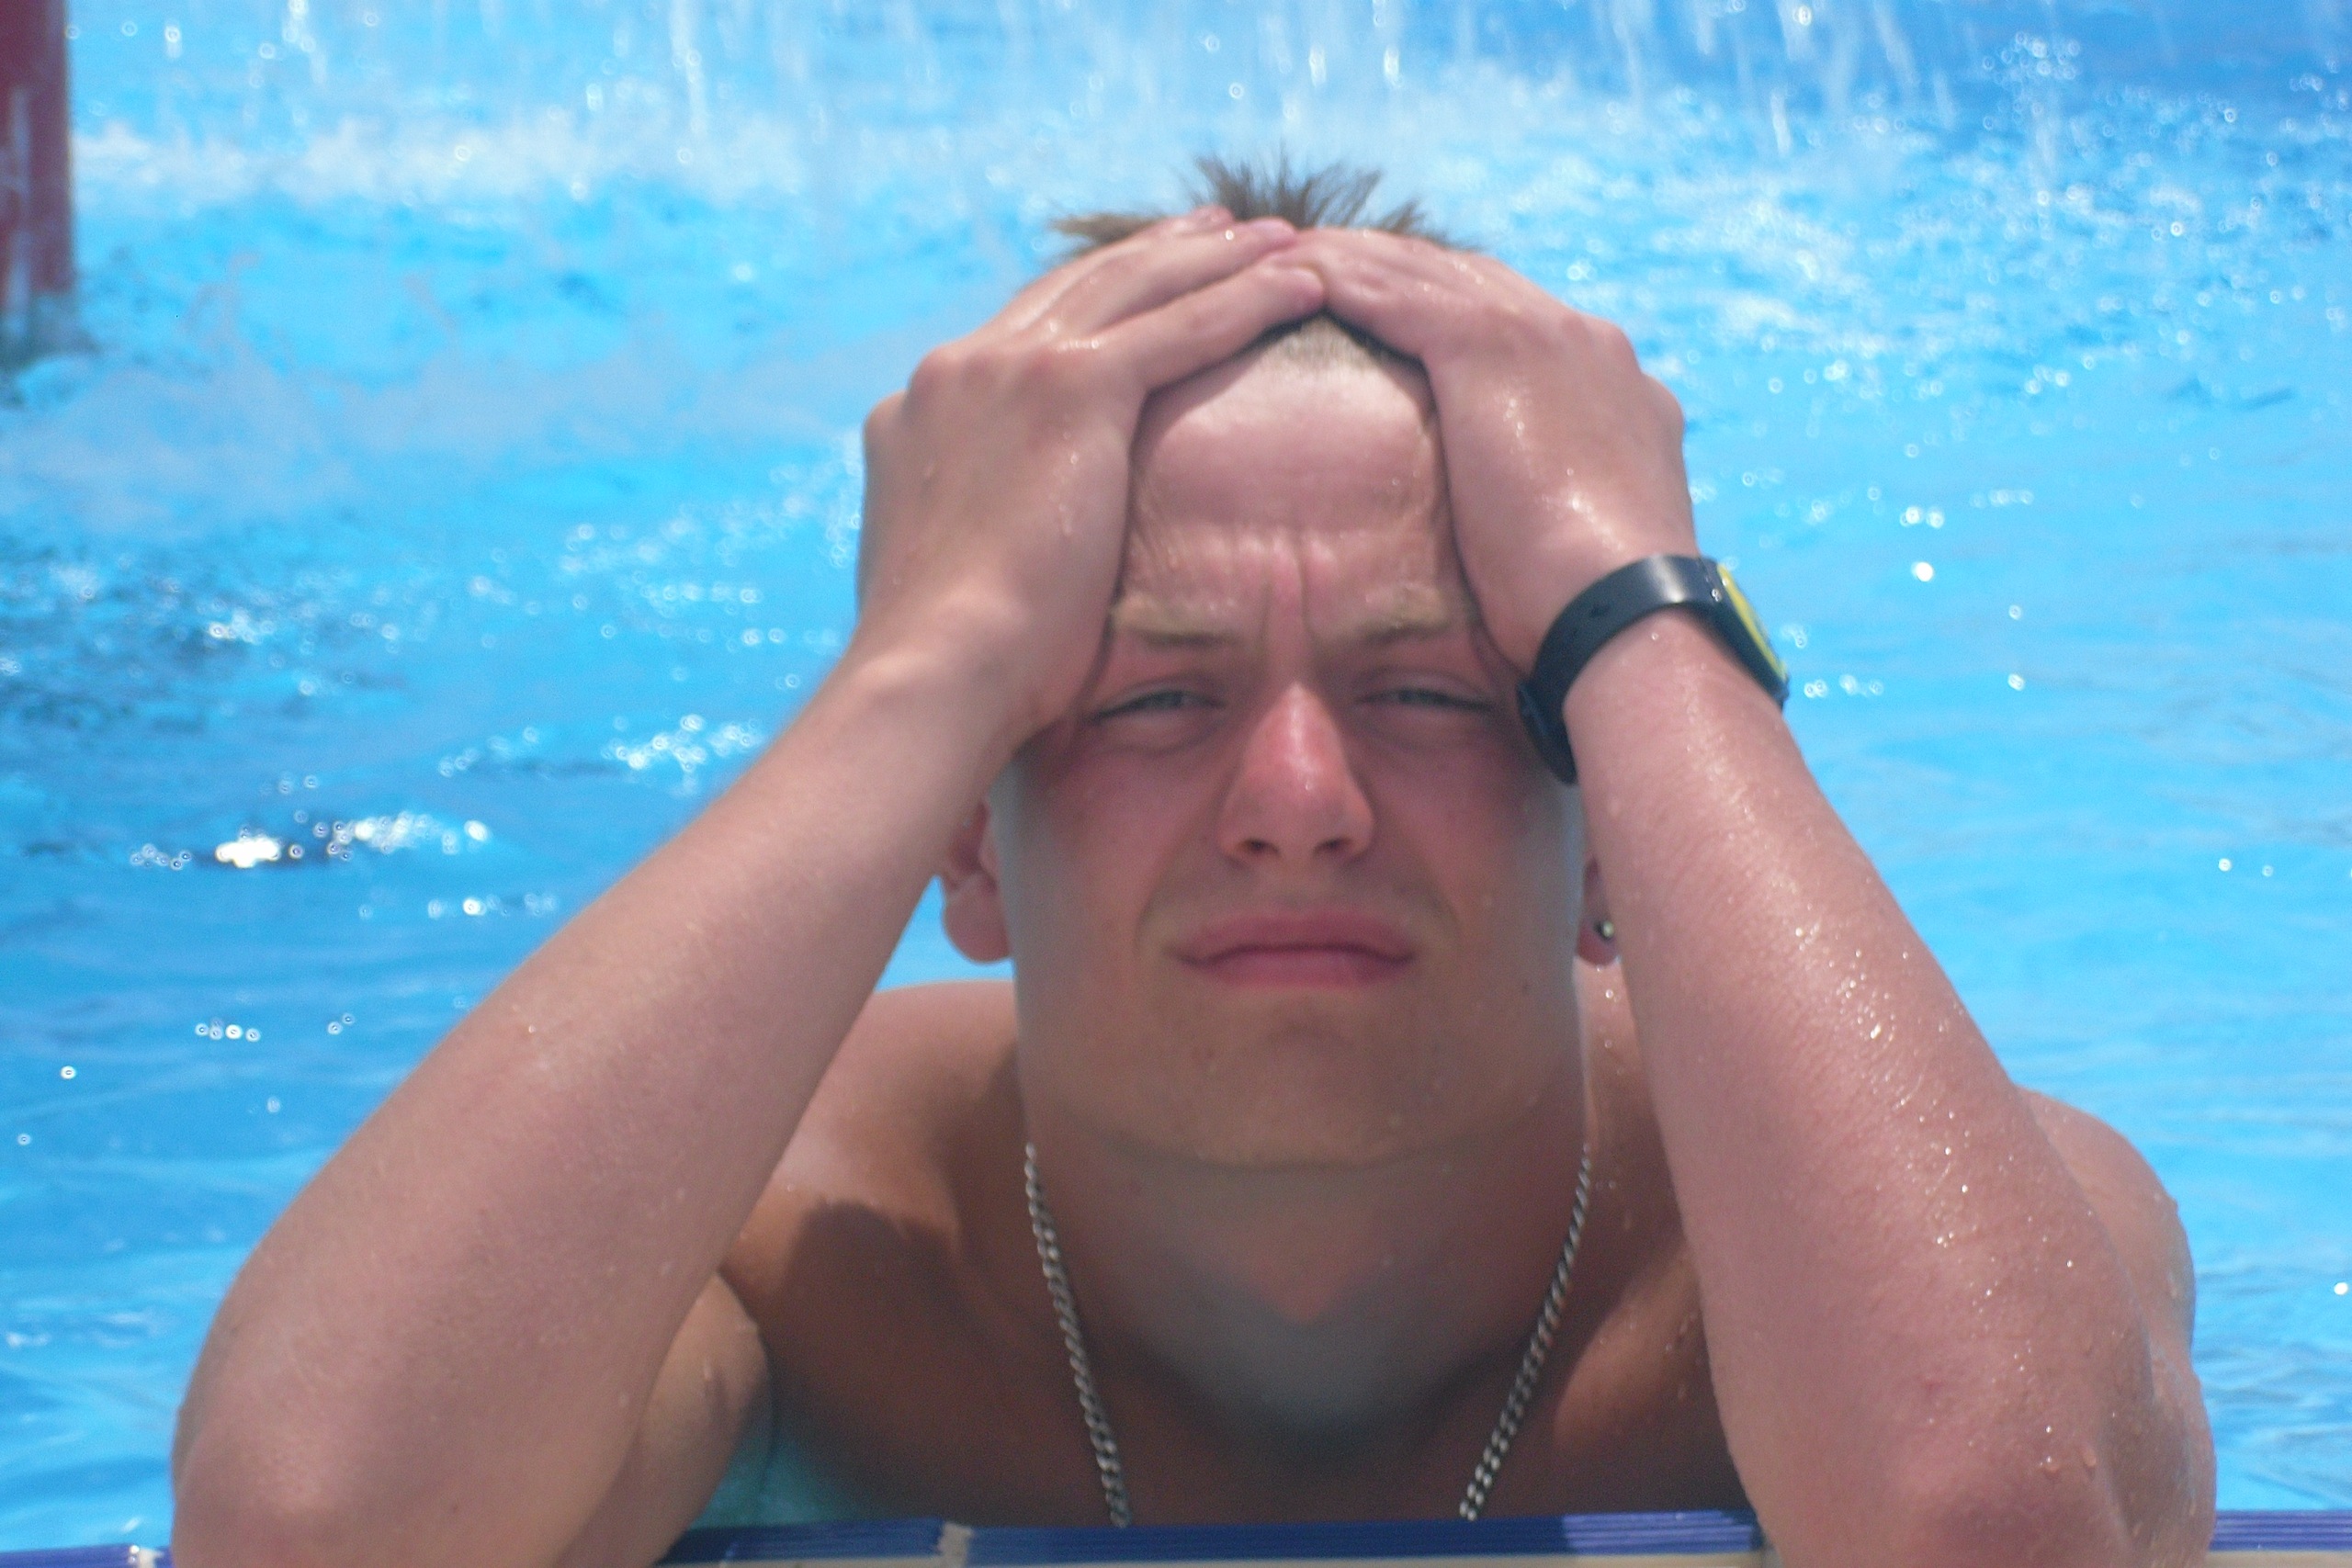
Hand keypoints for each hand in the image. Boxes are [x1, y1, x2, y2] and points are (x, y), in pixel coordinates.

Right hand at [852, 209, 1324, 758]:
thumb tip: (1004, 561)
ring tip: (1278, 241)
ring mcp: (1008, 368)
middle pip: (1081, 288)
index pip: (1022, 332)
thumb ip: (977, 532)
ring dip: (1215, 258)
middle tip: (1220, 231)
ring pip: (1136, 289)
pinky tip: (1301, 285)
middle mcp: (958, 369)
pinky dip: (1247, 299)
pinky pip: (1180, 327)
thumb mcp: (955, 575)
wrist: (937, 670)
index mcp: (921, 409)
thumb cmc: (954, 664)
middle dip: (1160, 254)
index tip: (1143, 283)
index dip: (1093, 300)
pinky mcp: (1068, 387)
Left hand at [1291, 229, 1693, 669]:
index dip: (1448, 306)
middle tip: (1321, 262)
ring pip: (1424, 271)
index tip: (1393, 309)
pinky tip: (1288, 276)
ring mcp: (1540, 333)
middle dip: (1395, 264)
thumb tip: (1528, 538)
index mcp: (1614, 385)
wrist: (1621, 607)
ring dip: (1351, 259)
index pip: (1519, 318)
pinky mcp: (1489, 345)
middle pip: (1467, 276)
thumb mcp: (1580, 538)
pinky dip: (1339, 279)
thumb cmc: (1594, 608)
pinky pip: (1394, 293)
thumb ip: (1559, 504)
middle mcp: (1583, 340)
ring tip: (1281, 255)